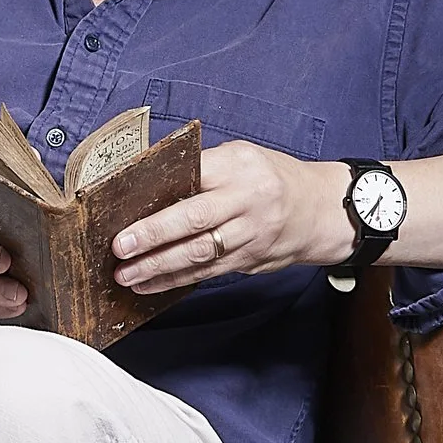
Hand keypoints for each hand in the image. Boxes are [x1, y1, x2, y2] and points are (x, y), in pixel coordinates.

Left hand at [109, 144, 347, 296]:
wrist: (320, 210)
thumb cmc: (271, 178)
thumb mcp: (242, 157)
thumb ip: (203, 168)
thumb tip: (150, 183)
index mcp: (239, 166)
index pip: (192, 174)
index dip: (158, 190)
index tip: (125, 202)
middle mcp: (247, 200)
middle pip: (195, 219)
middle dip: (153, 235)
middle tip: (121, 246)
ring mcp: (250, 234)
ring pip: (199, 253)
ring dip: (159, 267)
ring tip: (127, 274)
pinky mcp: (249, 260)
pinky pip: (208, 272)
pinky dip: (176, 280)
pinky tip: (150, 285)